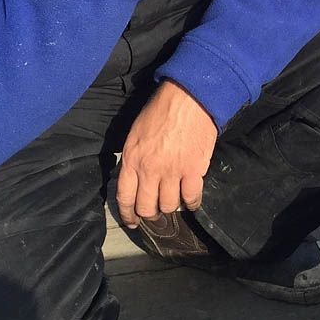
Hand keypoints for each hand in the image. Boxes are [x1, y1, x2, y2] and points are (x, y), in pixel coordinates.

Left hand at [116, 80, 217, 227]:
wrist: (189, 98)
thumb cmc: (161, 109)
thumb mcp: (136, 133)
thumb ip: (134, 158)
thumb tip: (135, 177)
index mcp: (132, 159)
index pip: (125, 197)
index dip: (128, 214)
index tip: (132, 221)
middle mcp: (150, 170)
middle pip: (147, 207)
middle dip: (150, 213)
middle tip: (156, 212)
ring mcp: (172, 171)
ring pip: (168, 205)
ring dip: (171, 206)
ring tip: (174, 201)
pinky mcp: (194, 170)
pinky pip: (191, 197)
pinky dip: (192, 203)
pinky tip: (191, 202)